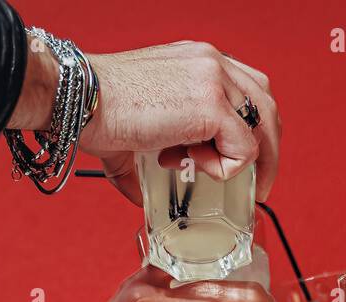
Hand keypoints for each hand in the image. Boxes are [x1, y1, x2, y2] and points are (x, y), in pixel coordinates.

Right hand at [80, 42, 279, 203]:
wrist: (80, 101)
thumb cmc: (97, 112)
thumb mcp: (136, 129)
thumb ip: (148, 155)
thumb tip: (142, 196)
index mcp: (198, 62)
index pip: (247, 90)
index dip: (249, 129)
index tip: (232, 159)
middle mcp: (212, 63)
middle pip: (265, 106)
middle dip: (264, 149)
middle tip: (253, 184)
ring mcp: (215, 80)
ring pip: (263, 127)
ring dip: (250, 162)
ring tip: (217, 178)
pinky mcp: (212, 106)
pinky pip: (243, 148)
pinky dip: (224, 167)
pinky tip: (189, 164)